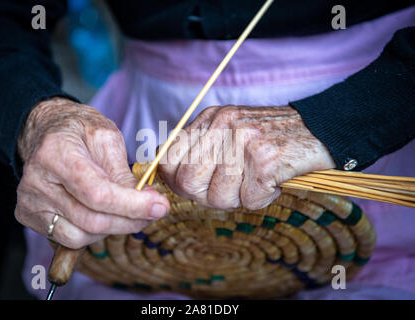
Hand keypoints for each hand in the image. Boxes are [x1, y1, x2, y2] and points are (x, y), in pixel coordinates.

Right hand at [15, 97, 169, 248]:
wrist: (45, 131)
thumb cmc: (79, 130)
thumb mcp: (107, 137)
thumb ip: (123, 171)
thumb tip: (146, 202)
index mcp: (55, 153)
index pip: (97, 193)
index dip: (132, 205)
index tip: (160, 206)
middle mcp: (36, 181)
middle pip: (91, 220)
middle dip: (131, 220)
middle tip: (154, 211)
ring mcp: (30, 202)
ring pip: (82, 235)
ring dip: (114, 228)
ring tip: (128, 210)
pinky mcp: (29, 216)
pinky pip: (70, 239)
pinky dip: (95, 233)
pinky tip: (105, 215)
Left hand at [159, 105, 334, 209]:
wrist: (319, 130)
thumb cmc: (270, 139)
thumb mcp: (229, 135)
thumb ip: (200, 152)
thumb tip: (170, 178)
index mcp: (209, 119)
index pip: (167, 159)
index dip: (176, 182)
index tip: (195, 188)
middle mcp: (222, 125)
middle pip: (188, 182)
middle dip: (207, 196)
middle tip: (230, 190)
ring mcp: (243, 140)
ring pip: (218, 197)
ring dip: (239, 198)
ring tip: (255, 181)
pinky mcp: (265, 158)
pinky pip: (249, 200)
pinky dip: (263, 198)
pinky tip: (273, 180)